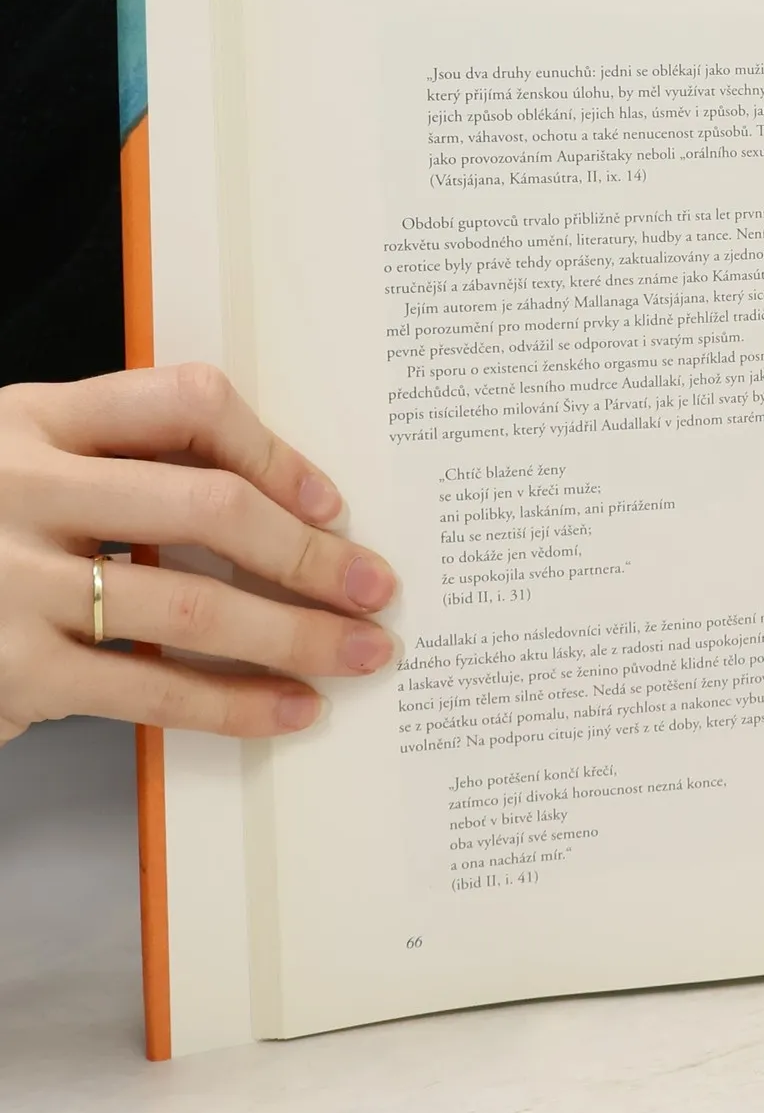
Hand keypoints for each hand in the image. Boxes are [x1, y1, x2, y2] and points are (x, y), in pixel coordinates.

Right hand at [0, 365, 397, 745]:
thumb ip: (127, 463)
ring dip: (296, 636)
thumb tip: (294, 507)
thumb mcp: (32, 465)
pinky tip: (293, 710)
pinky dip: (237, 705)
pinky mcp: (11, 670)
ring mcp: (10, 582)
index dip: (274, 450)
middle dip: (310, 554)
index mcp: (34, 418)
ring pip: (192, 607)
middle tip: (378, 588)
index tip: (332, 504)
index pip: (184, 402)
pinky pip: (153, 691)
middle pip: (206, 505)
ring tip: (363, 653)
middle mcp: (20, 487)